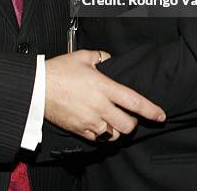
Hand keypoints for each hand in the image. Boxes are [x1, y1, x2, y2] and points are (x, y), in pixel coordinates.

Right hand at [44, 49, 164, 142]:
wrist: (37, 88)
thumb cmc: (58, 71)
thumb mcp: (81, 57)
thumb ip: (99, 57)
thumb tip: (108, 59)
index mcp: (103, 87)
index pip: (134, 102)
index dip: (151, 110)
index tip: (160, 115)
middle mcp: (99, 106)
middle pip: (128, 124)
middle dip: (133, 122)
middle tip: (130, 116)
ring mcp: (90, 120)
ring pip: (114, 135)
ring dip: (118, 130)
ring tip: (114, 121)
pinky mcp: (80, 130)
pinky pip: (98, 139)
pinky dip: (103, 135)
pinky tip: (100, 125)